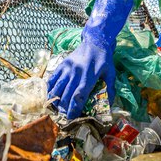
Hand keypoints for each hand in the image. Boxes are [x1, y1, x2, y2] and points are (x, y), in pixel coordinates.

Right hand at [46, 0, 132, 118]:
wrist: (95, 41)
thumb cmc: (104, 59)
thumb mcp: (110, 73)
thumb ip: (110, 89)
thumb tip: (109, 105)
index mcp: (89, 76)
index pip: (79, 95)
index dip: (74, 108)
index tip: (71, 118)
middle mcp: (76, 72)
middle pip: (67, 94)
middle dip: (64, 108)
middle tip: (62, 119)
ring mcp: (67, 68)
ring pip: (57, 87)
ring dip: (55, 100)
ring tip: (55, 110)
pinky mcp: (62, 64)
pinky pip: (53, 78)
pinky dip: (50, 88)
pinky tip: (50, 96)